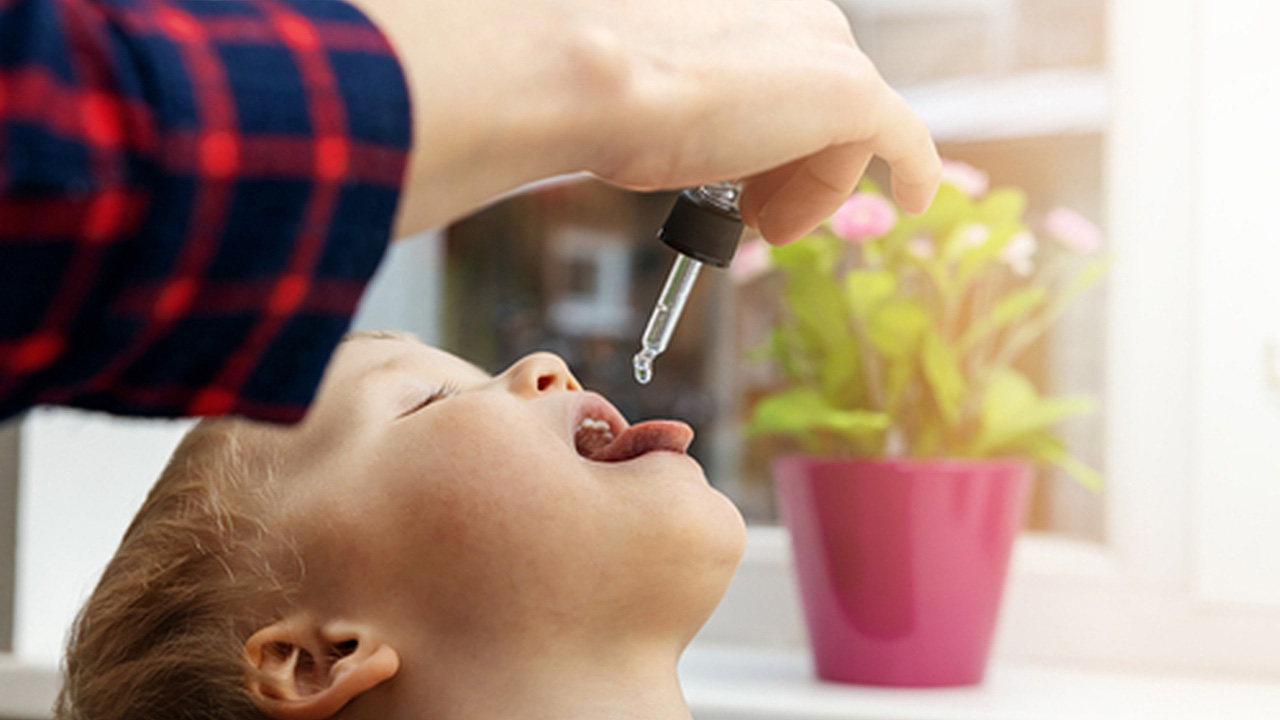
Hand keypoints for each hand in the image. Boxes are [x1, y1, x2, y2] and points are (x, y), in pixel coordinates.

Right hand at [579, 0, 941, 244]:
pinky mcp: (854, 93)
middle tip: (757, 217)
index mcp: (754, 14)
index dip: (769, 147)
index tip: (746, 188)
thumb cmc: (611, 94)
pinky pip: (904, 140)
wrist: (600, 84)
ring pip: (846, 136)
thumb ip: (696, 112)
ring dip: (813, 190)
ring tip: (768, 224)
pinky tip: (918, 201)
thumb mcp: (658, 100)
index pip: (786, 86)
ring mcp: (828, 53)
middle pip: (821, 111)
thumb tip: (693, 138)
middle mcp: (798, 20)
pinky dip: (916, 172)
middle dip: (791, 171)